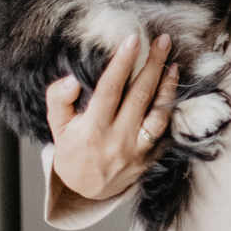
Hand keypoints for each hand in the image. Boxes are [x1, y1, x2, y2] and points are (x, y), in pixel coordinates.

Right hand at [47, 34, 177, 200]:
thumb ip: (59, 101)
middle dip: (153, 64)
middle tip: (162, 40)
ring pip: (158, 111)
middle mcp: (117, 139)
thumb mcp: (58, 128)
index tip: (133, 39)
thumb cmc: (73, 152)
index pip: (109, 89)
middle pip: (139, 95)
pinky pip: (165, 128)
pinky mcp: (151, 155)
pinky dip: (171, 106)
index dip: (122, 63)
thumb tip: (71, 80)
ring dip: (167, 85)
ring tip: (171, 62)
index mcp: (92, 130)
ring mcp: (137, 149)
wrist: (87, 191)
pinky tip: (173, 88)